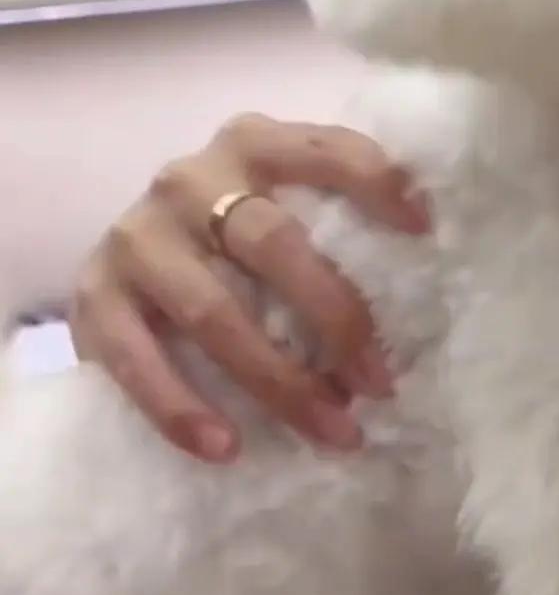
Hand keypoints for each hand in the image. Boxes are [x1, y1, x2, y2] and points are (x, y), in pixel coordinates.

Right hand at [70, 111, 428, 462]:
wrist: (125, 268)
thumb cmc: (234, 248)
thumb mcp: (282, 213)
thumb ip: (337, 225)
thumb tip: (430, 278)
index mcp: (251, 145)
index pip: (321, 149)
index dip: (374, 180)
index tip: (424, 229)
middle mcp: (189, 181)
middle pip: (270, 244)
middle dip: (334, 318)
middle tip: (379, 384)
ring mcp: (136, 238)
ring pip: (212, 312)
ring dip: (277, 382)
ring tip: (333, 431)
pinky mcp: (93, 298)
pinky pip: (137, 360)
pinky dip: (182, 409)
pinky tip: (226, 449)